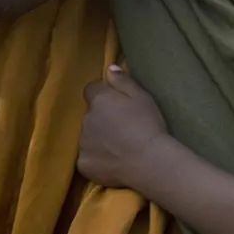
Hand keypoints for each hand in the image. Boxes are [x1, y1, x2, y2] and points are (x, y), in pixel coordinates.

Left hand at [78, 66, 168, 187]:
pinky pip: (87, 158)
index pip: (91, 90)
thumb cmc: (149, 125)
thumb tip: (109, 68)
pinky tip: (113, 162)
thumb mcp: (142, 97)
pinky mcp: (83, 164)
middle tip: (122, 128)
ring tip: (119, 147)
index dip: (103, 95)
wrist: (150, 161)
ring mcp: (82, 143)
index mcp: (99, 100)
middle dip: (101, 118)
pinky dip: (96, 159)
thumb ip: (122, 81)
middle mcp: (86, 119)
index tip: (117, 104)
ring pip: (87, 136)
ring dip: (97, 138)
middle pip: (90, 115)